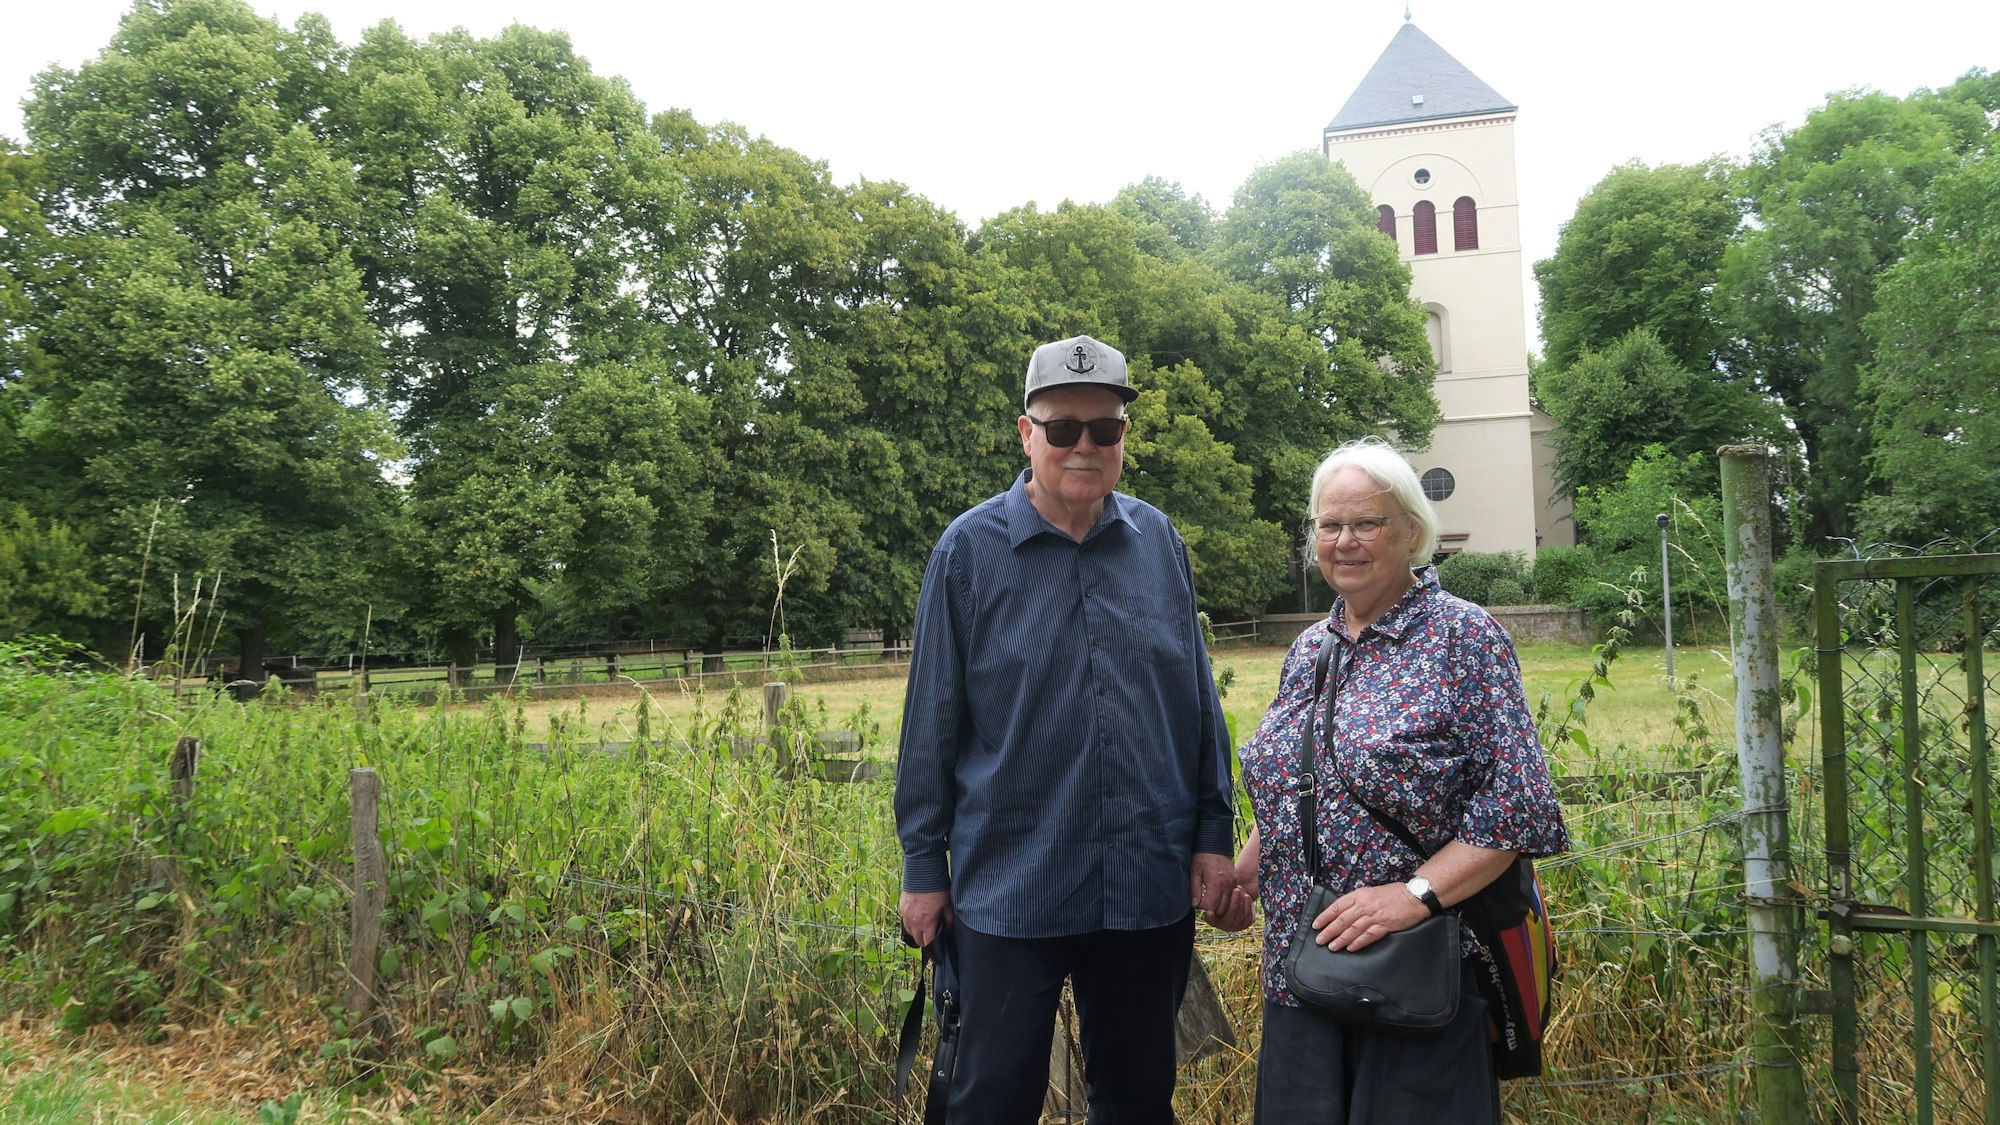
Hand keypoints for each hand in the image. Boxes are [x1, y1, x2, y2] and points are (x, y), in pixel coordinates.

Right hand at [899, 890, 953, 947]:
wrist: (923, 873)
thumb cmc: (937, 889)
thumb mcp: (948, 906)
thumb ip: (949, 921)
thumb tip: (950, 932)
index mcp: (926, 923)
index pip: (926, 942)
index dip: (932, 943)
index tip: (936, 939)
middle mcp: (914, 922)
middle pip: (916, 939)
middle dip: (923, 939)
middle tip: (930, 933)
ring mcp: (906, 914)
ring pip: (909, 930)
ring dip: (915, 930)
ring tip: (923, 924)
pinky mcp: (901, 907)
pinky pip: (904, 919)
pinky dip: (910, 921)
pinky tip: (917, 914)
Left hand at [1189, 852, 1235, 916]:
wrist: (1215, 843)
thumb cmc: (1202, 856)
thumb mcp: (1195, 872)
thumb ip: (1195, 890)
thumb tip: (1195, 905)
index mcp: (1216, 883)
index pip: (1212, 906)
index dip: (1205, 908)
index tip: (1199, 902)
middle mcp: (1227, 884)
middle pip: (1223, 908)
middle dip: (1213, 909)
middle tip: (1204, 902)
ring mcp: (1233, 882)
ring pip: (1229, 903)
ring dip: (1220, 905)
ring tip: (1210, 899)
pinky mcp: (1236, 880)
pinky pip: (1233, 895)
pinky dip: (1226, 899)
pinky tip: (1217, 894)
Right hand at [1207, 885, 1256, 931]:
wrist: (1236, 895)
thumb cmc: (1223, 894)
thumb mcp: (1215, 894)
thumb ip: (1210, 897)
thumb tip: (1200, 903)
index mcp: (1214, 921)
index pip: (1212, 920)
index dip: (1211, 917)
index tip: (1210, 912)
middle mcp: (1225, 926)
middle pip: (1229, 918)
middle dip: (1233, 903)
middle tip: (1234, 890)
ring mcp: (1236, 926)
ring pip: (1239, 917)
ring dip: (1240, 903)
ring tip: (1239, 890)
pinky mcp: (1247, 923)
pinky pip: (1248, 917)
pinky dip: (1248, 906)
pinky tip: (1246, 896)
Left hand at [1312, 882, 1430, 952]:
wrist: (1414, 896)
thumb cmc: (1393, 894)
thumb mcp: (1371, 892)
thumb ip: (1357, 902)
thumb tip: (1343, 914)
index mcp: (1360, 895)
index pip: (1337, 906)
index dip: (1325, 916)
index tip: (1316, 925)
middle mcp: (1365, 905)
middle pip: (1342, 920)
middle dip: (1329, 931)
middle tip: (1319, 940)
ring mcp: (1375, 916)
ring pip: (1353, 929)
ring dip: (1340, 939)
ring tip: (1331, 947)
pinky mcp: (1385, 926)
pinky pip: (1368, 936)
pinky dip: (1358, 943)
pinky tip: (1350, 948)